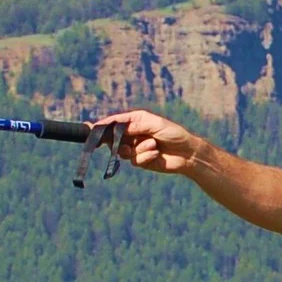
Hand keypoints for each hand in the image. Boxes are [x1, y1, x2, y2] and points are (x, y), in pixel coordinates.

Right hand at [92, 108, 209, 174]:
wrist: (187, 154)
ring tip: (153, 145)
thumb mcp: (155, 125)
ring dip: (138, 149)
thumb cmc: (174, 134)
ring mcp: (136, 147)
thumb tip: (118, 128)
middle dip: (117, 141)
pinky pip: (134, 160)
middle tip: (125, 142)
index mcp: (136, 121)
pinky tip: (156, 154)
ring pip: (123, 151)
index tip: (94, 129)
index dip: (104, 126)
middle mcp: (133, 134)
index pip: (115, 122)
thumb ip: (135, 126)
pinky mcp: (141, 160)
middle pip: (113, 138)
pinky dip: (145, 157)